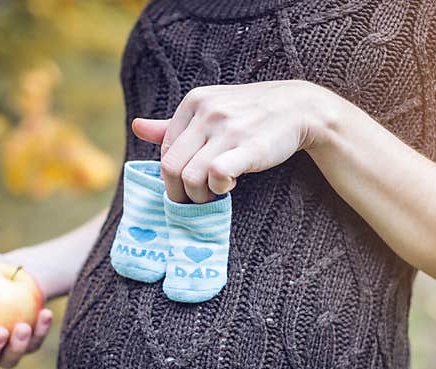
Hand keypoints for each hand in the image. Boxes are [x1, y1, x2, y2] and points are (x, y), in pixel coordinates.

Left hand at [132, 80, 333, 202]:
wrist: (299, 108)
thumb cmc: (250, 113)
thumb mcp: (210, 109)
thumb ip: (173, 124)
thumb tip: (137, 127)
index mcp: (193, 101)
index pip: (165, 151)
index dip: (174, 175)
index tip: (189, 182)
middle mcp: (207, 112)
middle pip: (171, 167)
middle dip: (179, 192)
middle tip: (195, 199)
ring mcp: (227, 128)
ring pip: (190, 177)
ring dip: (198, 196)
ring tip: (213, 194)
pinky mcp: (248, 146)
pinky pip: (216, 175)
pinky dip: (218, 188)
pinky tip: (229, 186)